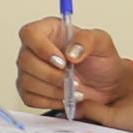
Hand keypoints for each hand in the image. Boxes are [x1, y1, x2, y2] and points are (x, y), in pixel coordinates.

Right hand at [14, 18, 132, 114]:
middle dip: (51, 75)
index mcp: (48, 31)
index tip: (62, 62)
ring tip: (73, 90)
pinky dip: (49, 101)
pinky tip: (64, 97)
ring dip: (53, 90)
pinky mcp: (30, 90)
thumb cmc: (102, 62)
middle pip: (25, 60)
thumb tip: (70, 52)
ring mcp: (29, 70)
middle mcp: (35, 49)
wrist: (107, 86)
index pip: (30, 34)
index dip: (41, 48)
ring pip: (27, 81)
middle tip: (73, 80)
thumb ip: (87, 40)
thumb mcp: (102, 43)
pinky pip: (30, 98)